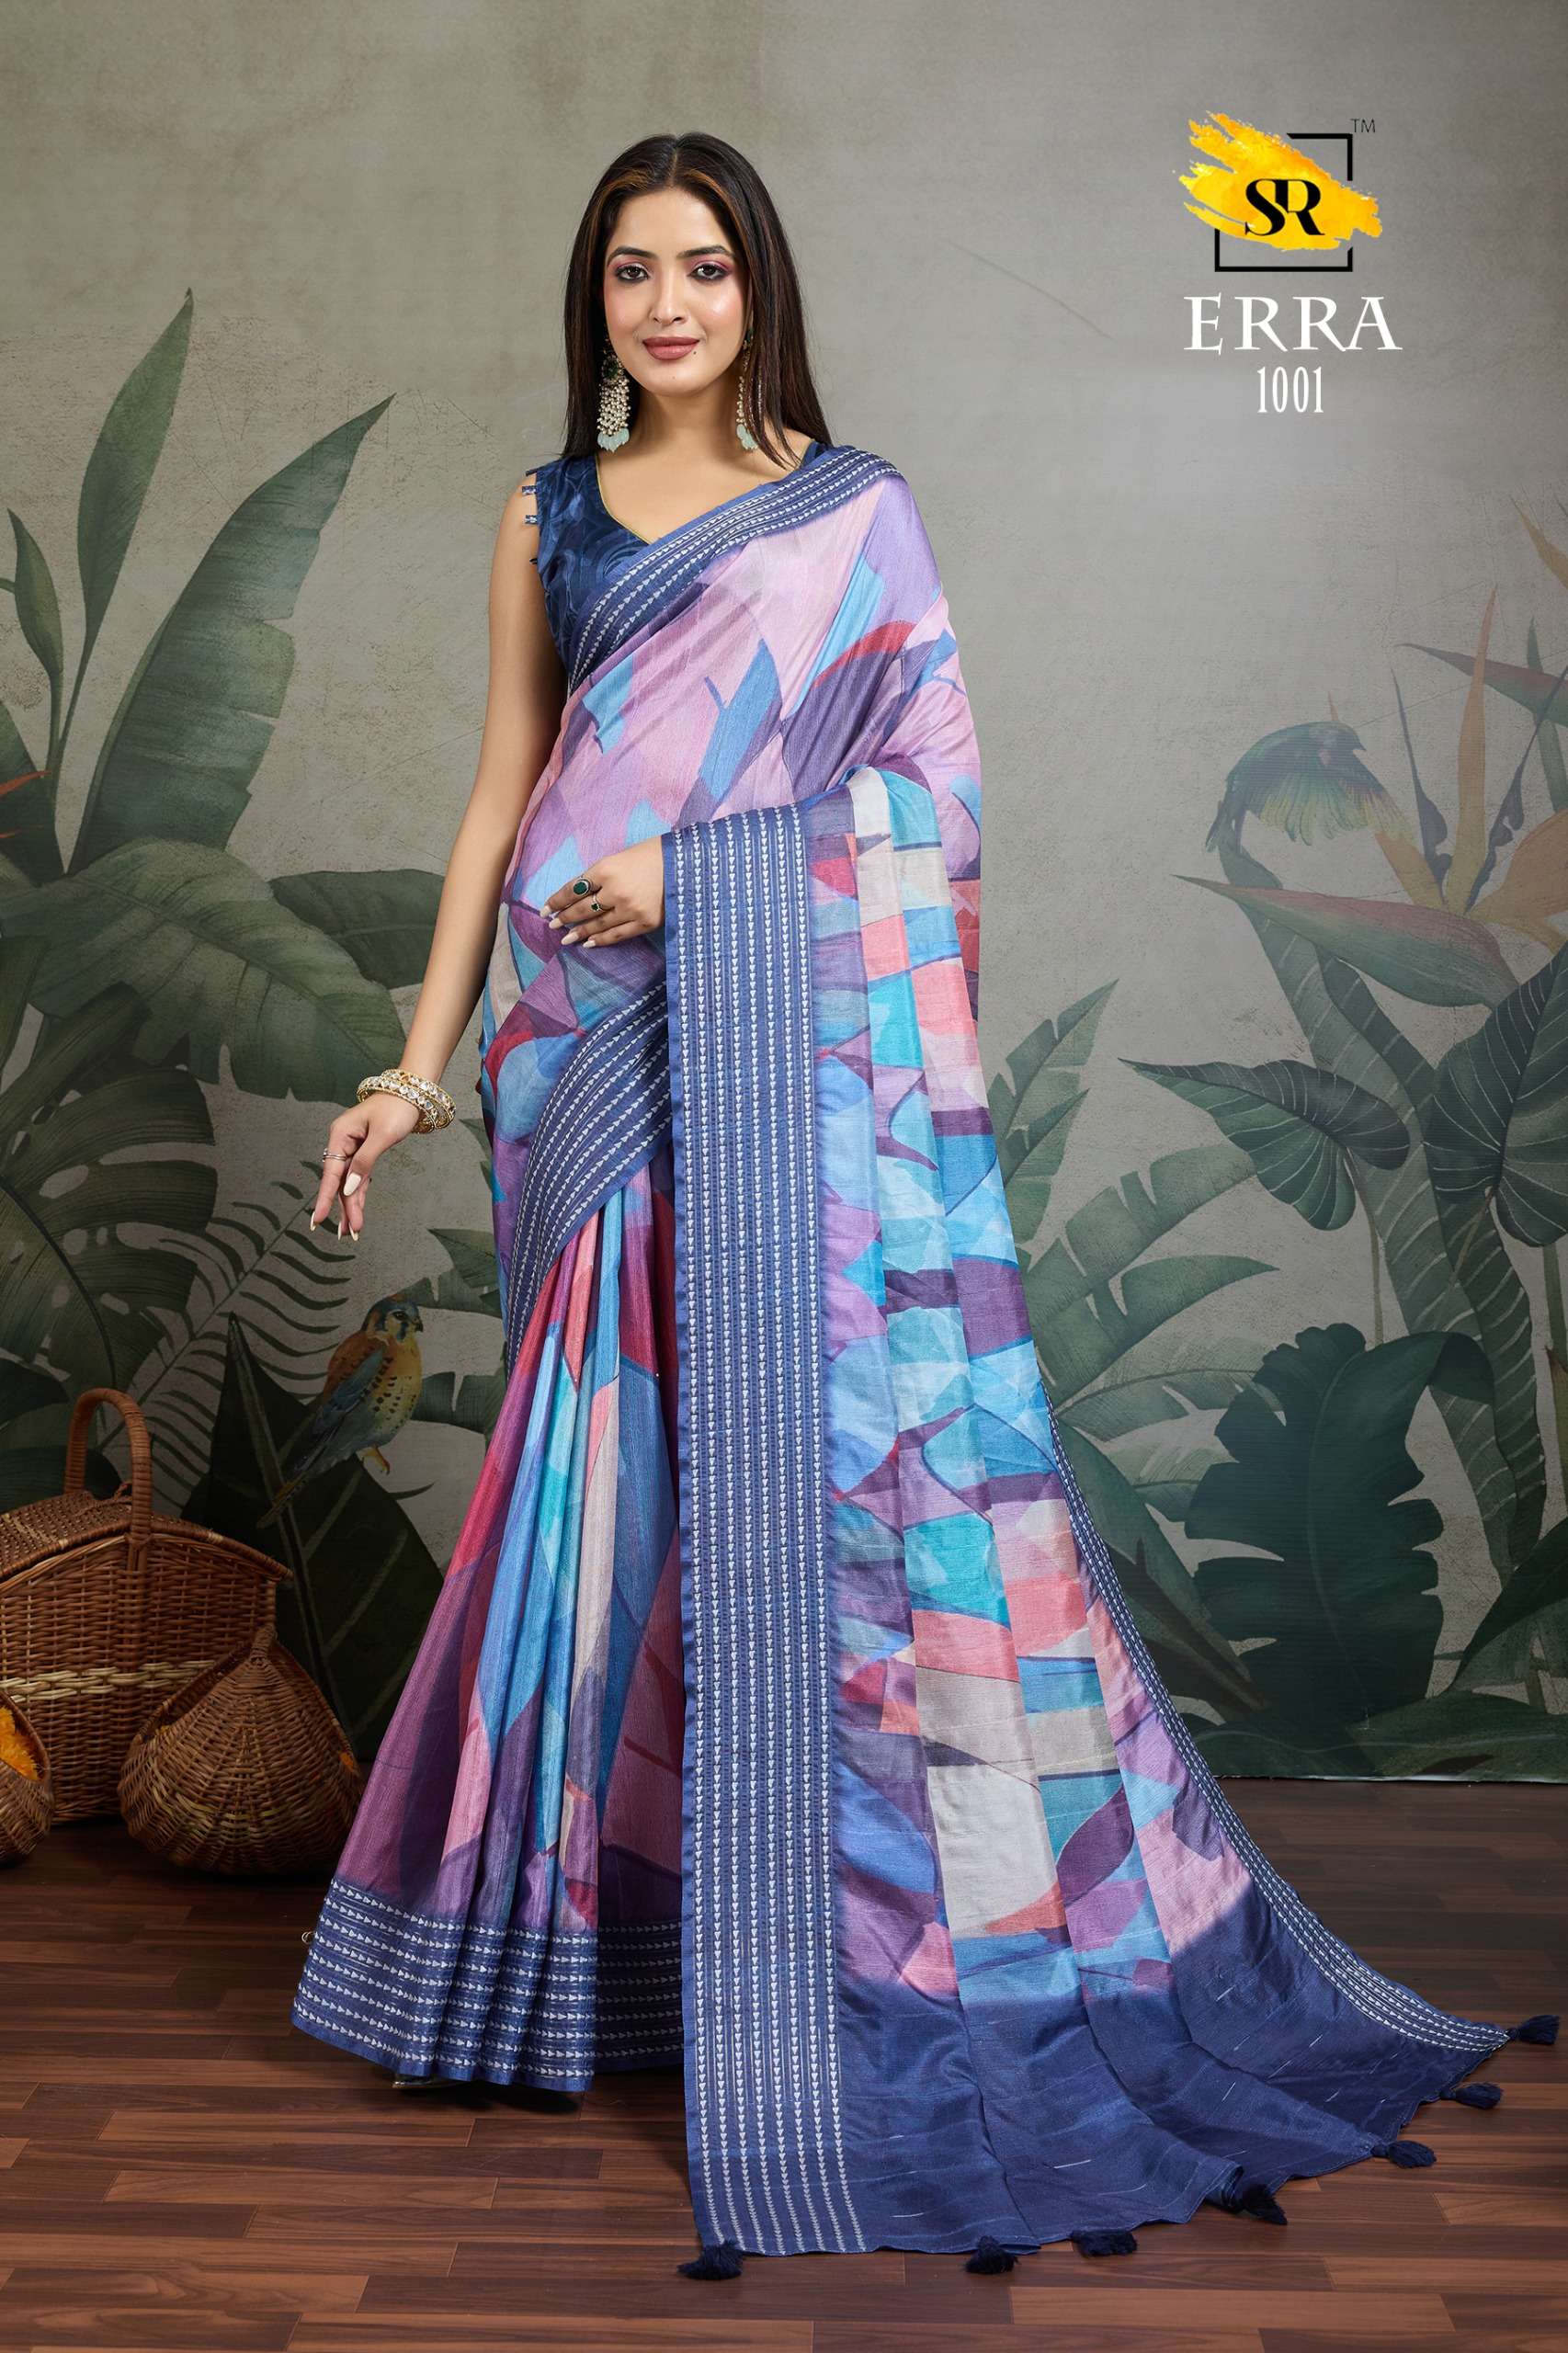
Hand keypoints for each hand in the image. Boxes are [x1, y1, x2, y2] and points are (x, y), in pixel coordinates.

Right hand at [309, 1091, 422, 1240]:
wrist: (412, 1093)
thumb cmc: (397, 1109)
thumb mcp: (382, 1135)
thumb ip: (365, 1162)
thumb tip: (349, 1188)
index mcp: (340, 1135)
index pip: (331, 1173)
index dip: (325, 1198)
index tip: (319, 1219)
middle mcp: (342, 1143)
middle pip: (340, 1181)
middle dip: (344, 1208)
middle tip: (347, 1234)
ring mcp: (352, 1148)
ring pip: (349, 1183)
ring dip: (351, 1206)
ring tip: (352, 1231)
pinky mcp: (363, 1153)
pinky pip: (359, 1178)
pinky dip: (359, 1195)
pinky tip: (356, 1212)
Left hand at [543, 836, 663, 946]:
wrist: (688, 865)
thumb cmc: (654, 854)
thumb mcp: (622, 856)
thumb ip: (602, 874)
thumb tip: (581, 892)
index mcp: (606, 868)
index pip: (573, 888)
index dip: (557, 900)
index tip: (546, 909)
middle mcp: (614, 890)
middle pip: (582, 908)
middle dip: (565, 917)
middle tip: (552, 925)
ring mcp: (629, 909)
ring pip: (597, 924)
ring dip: (579, 932)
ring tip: (566, 938)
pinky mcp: (644, 922)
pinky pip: (617, 935)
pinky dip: (601, 940)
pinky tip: (589, 944)